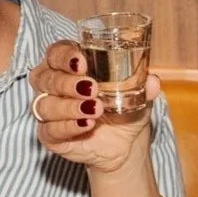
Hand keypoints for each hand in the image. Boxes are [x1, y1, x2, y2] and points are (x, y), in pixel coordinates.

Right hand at [29, 39, 161, 174]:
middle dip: (67, 82)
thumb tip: (152, 81)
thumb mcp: (137, 94)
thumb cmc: (123, 108)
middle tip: (92, 88)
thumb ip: (143, 85)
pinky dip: (68, 126)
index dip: (64, 55)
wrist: (125, 142)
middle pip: (45, 77)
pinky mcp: (49, 135)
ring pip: (45, 104)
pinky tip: (86, 125)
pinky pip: (49, 130)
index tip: (82, 63)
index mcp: (68, 66)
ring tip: (95, 110)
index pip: (56, 53)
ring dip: (69, 107)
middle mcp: (53, 86)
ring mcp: (48, 111)